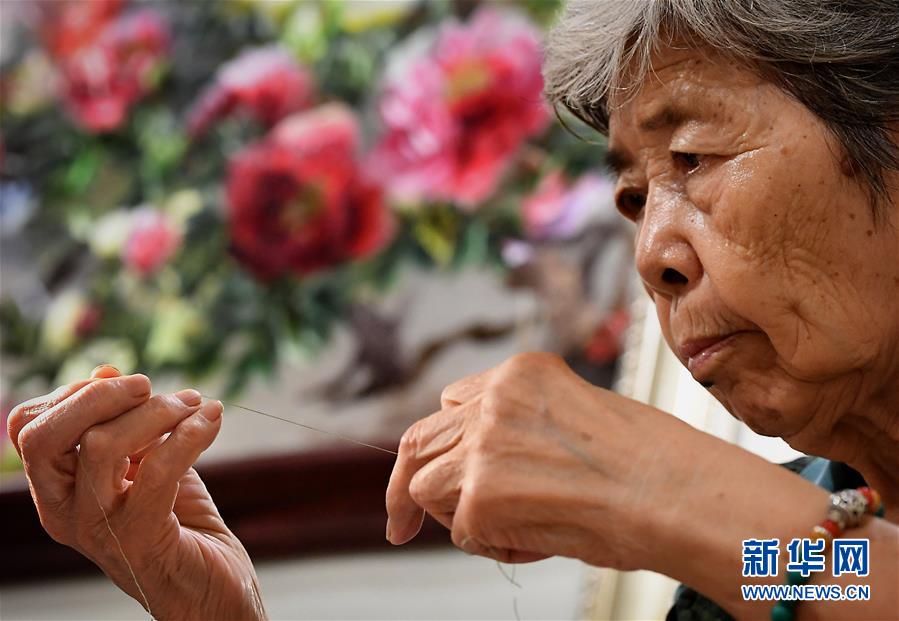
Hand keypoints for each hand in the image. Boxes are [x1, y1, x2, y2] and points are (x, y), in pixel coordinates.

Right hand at [7, 366, 264, 620]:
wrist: (215, 589)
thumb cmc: (180, 523)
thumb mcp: (146, 463)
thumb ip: (123, 423)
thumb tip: (105, 371)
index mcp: (59, 492)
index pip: (29, 427)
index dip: (74, 392)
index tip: (127, 385)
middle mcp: (67, 514)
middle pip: (43, 436)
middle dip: (99, 396)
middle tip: (149, 387)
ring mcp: (101, 530)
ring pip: (102, 445)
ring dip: (159, 411)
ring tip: (195, 405)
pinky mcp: (144, 540)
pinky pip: (160, 469)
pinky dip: (191, 433)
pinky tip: (213, 420)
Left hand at [385, 352, 704, 569]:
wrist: (675, 493)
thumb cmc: (647, 463)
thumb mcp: (576, 416)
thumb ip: (520, 428)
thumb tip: (482, 465)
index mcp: (519, 375)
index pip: (451, 406)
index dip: (443, 444)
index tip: (432, 469)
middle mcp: (493, 401)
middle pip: (419, 440)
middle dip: (406, 482)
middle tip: (400, 523)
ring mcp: (481, 446)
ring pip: (425, 485)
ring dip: (457, 515)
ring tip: (513, 528)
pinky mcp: (479, 495)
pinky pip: (461, 531)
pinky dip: (493, 545)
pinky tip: (539, 540)